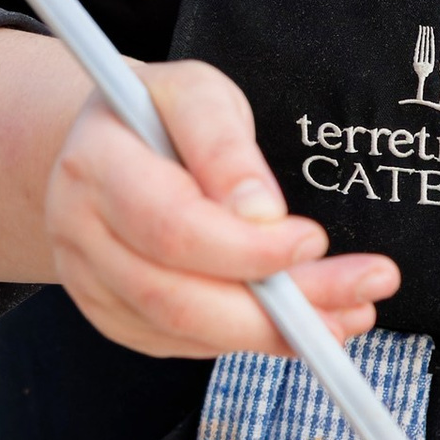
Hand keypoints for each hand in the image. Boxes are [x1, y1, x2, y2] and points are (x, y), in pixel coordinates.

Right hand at [46, 59, 399, 358]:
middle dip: (278, 309)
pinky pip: (185, 344)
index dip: (246, 248)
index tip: (313, 240)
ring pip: (185, 331)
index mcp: (94, 165)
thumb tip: (262, 215)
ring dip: (276, 332)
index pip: (171, 226)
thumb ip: (226, 147)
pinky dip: (250, 339)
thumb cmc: (162, 114)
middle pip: (177, 297)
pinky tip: (305, 321)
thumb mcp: (200, 95)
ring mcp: (91, 283)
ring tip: (350, 312)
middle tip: (361, 294)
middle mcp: (79, 231)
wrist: (110, 144)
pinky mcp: (113, 316)